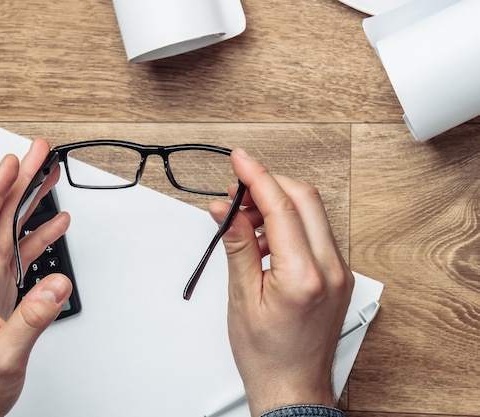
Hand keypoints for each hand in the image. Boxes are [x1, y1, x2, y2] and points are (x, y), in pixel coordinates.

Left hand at [0, 138, 72, 416]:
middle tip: (38, 155)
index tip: (14, 161)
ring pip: (10, 232)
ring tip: (49, 179)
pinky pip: (21, 255)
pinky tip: (53, 227)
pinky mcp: (3, 295)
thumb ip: (33, 318)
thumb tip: (57, 283)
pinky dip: (38, 236)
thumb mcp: (5, 355)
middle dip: (18, 182)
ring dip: (29, 204)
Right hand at [209, 148, 353, 415]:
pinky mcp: (337, 275)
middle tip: (236, 191)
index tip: (239, 160)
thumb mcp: (242, 298)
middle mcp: (331, 269)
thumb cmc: (267, 355)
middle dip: (269, 185)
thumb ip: (237, 246)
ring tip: (243, 221)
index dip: (257, 177)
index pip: (282, 207)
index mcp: (304, 276)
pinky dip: (287, 224)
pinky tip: (262, 239)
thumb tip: (224, 210)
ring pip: (311, 213)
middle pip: (305, 199)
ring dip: (277, 205)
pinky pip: (314, 233)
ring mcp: (339, 271)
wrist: (292, 388)